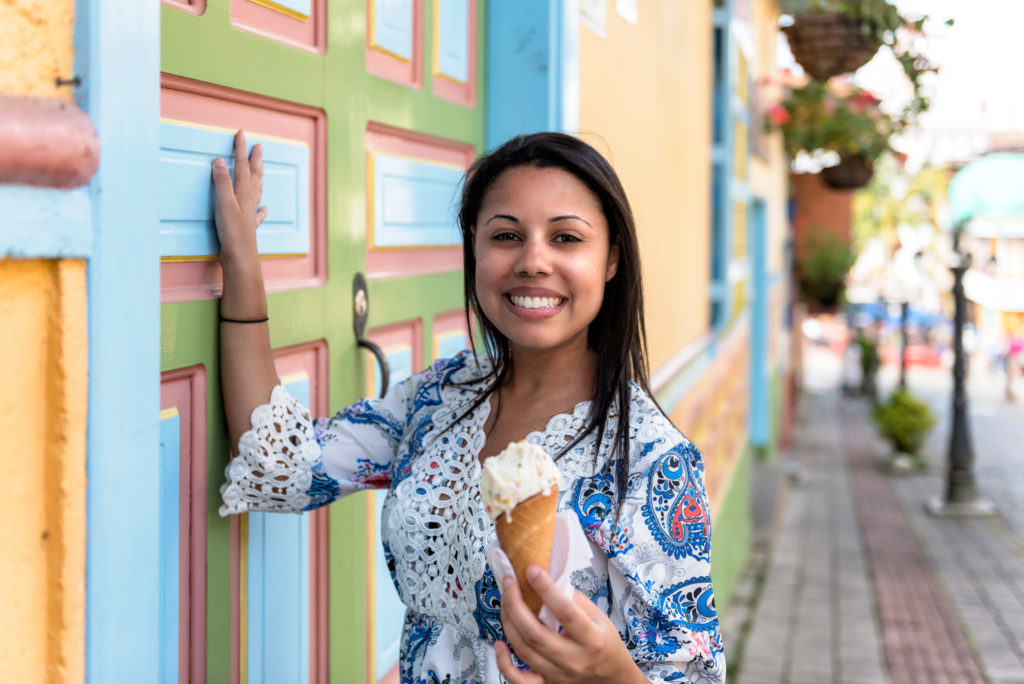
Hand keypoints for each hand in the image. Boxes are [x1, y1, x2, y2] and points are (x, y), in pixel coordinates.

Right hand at [211, 130, 266, 264]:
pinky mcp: (249, 226)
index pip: (242, 165)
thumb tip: (220, 161)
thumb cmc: (232, 231)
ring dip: (259, 177)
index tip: (241, 134)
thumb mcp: (223, 203)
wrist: (240, 256)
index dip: (241, 149)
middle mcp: (250, 200)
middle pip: (254, 175)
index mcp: (243, 192)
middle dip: (255, 160)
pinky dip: (261, 208)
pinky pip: (257, 213)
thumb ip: (222, 181)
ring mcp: (251, 213)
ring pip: (257, 190)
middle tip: (259, 147)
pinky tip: (264, 208)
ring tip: (262, 169)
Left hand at [496, 566, 646, 683]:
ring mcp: (558, 674)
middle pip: (535, 634)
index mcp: (592, 639)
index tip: (531, 570)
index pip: (565, 612)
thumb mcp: (599, 616)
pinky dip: (504, 663)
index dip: (545, 589)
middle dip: (515, 604)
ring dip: (508, 622)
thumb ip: (574, 599)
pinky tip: (499, 643)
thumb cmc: (604, 642)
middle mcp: (573, 659)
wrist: (611, 677)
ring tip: (506, 600)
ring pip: (523, 650)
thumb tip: (547, 578)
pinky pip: (518, 680)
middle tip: (509, 583)